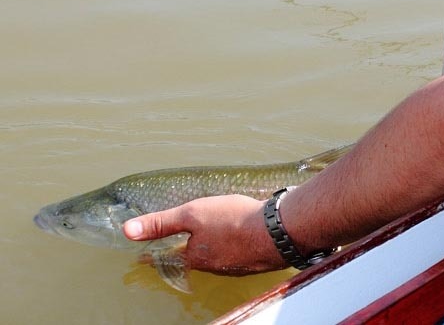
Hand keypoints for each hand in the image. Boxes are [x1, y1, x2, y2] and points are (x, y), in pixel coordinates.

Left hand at [124, 194, 287, 275]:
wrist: (280, 230)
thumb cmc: (234, 220)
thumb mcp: (193, 214)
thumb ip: (162, 223)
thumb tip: (127, 231)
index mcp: (195, 255)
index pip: (168, 257)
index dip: (154, 256)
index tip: (142, 259)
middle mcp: (214, 265)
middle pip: (195, 258)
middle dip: (189, 250)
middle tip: (182, 243)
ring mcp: (236, 265)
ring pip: (218, 256)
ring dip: (214, 247)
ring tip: (215, 235)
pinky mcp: (255, 259)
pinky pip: (238, 254)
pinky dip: (235, 245)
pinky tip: (242, 236)